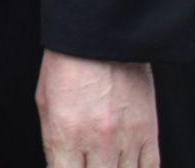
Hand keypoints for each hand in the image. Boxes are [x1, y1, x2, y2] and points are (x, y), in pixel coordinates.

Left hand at [37, 49, 159, 166]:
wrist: (100, 39)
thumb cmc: (67, 66)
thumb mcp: (45, 103)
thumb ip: (52, 141)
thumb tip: (58, 164)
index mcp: (66, 134)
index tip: (67, 166)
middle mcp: (98, 141)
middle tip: (87, 161)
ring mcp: (126, 139)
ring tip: (104, 160)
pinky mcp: (148, 131)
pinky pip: (150, 167)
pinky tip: (126, 164)